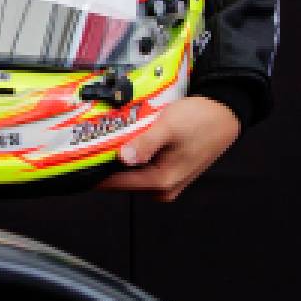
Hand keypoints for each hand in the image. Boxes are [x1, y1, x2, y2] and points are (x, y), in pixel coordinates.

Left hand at [97, 96, 238, 200]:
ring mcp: (165, 182)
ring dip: (119, 157)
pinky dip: (132, 154)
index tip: (75, 161)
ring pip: (129, 173)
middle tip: (94, 139)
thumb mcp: (169, 127)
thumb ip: (145, 144)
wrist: (225, 113)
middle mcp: (163, 188)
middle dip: (107, 161)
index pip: (114, 184)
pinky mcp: (166, 172)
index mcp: (162, 181)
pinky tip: (131, 139)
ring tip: (115, 135)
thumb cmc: (202, 120)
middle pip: (120, 179)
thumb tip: (123, 158)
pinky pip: (140, 167)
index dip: (93, 171)